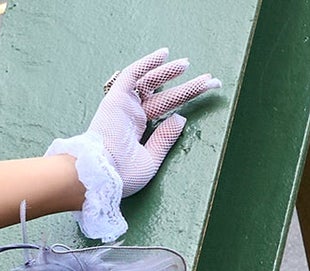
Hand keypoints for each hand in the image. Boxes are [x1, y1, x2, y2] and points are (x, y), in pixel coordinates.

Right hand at [83, 49, 221, 197]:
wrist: (98, 176)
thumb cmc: (121, 176)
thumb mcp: (150, 161)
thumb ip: (164, 140)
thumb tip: (181, 118)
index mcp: (140, 132)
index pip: (168, 112)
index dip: (188, 102)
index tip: (210, 93)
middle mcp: (133, 116)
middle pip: (165, 97)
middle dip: (189, 88)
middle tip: (211, 81)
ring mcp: (125, 106)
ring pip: (151, 83)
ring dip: (170, 72)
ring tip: (188, 65)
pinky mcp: (116, 98)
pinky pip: (133, 75)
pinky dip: (148, 64)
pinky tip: (164, 54)